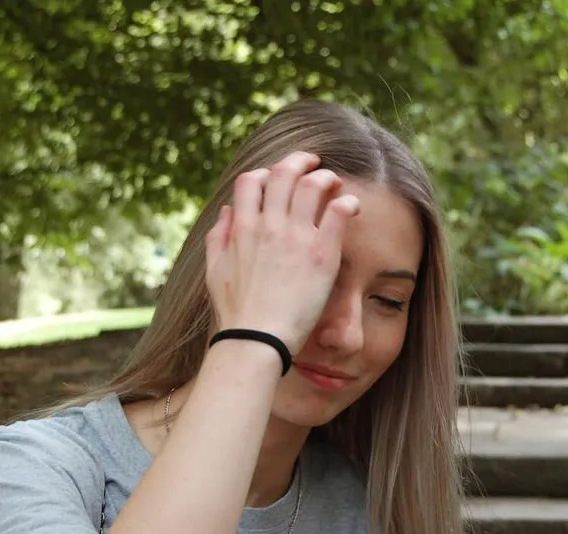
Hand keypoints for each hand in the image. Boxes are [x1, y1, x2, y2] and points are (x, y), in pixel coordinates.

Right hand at [205, 151, 359, 355]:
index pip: (252, 180)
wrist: (257, 339)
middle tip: (313, 162)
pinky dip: (347, 202)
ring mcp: (296, 236)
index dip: (266, 172)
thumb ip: (219, 237)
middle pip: (284, 173)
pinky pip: (338, 211)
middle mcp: (269, 225)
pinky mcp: (322, 253)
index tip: (277, 178)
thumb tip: (227, 211)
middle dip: (300, 160)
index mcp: (243, 227)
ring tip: (335, 182)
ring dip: (326, 177)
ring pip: (313, 184)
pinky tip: (352, 206)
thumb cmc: (236, 312)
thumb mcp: (215, 270)